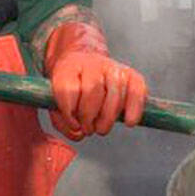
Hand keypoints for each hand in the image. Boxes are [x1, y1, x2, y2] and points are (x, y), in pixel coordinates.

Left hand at [44, 22, 147, 141]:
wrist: (85, 62)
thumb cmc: (71, 88)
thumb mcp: (57, 101)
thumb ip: (63, 121)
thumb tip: (79, 133)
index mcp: (68, 67)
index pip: (67, 89)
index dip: (69, 114)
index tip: (73, 124)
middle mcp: (92, 63)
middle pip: (91, 91)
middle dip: (88, 117)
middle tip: (89, 128)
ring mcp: (113, 67)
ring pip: (113, 94)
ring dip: (107, 118)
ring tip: (101, 128)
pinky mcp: (131, 75)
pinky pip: (137, 91)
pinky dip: (134, 109)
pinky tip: (129, 122)